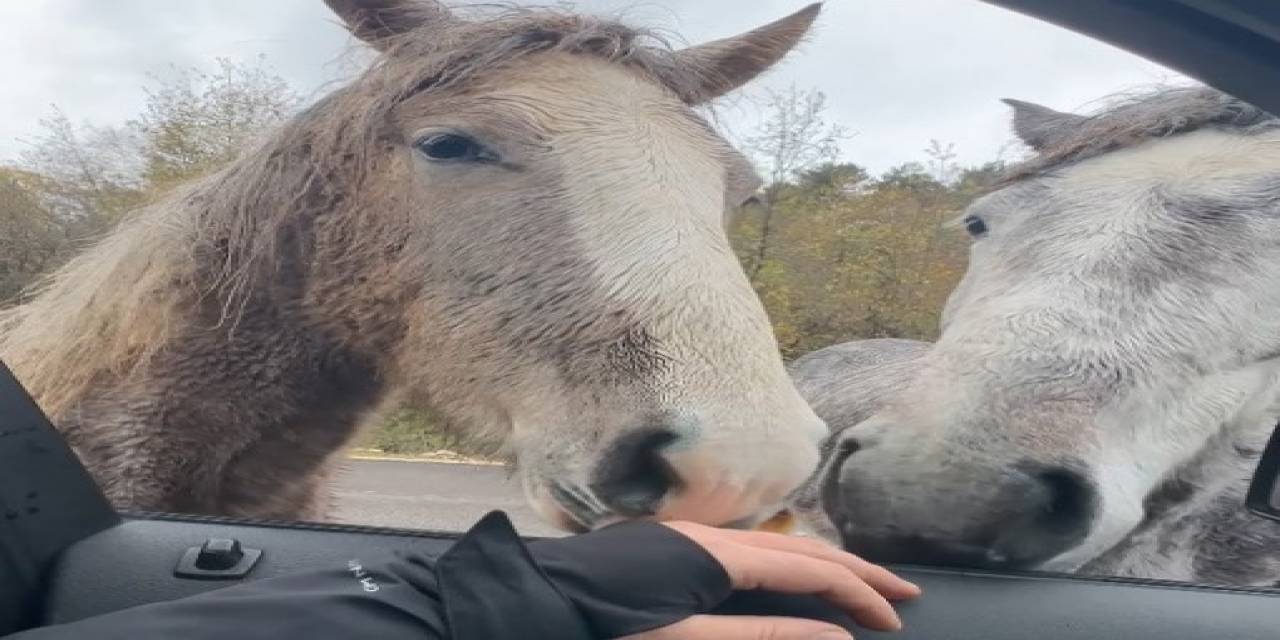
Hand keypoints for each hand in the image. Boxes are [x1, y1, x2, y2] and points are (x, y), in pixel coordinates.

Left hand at [620, 523, 920, 639]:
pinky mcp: (674, 546)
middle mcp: (711, 538)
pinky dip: (786, 565)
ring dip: (821, 565)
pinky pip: (748, 551)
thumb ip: (761, 638)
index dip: (857, 594)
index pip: (809, 570)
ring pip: (774, 547)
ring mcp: (691, 538)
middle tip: (902, 594)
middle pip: (799, 549)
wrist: (536, 597)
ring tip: (858, 585)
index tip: (896, 620)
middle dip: (854, 571)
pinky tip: (789, 579)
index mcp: (718, 558)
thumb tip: (834, 636)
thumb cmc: (605, 627)